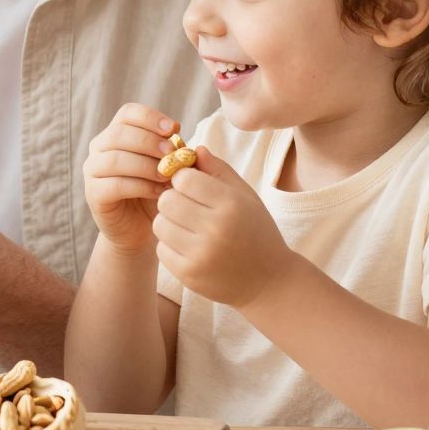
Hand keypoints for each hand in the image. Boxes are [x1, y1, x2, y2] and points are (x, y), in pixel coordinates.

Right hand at [84, 102, 182, 256]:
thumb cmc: (156, 191)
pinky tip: (158, 192)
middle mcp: (99, 148)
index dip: (150, 117)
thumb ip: (174, 149)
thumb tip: (176, 130)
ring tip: (167, 175)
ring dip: (145, 165)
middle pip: (119, 133)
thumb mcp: (169, 167)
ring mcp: (92, 171)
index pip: (127, 113)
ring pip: (115, 159)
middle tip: (172, 153)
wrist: (141, 228)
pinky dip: (140, 186)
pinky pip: (114, 185)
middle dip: (149, 141)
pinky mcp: (93, 194)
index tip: (173, 128)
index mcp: (116, 133)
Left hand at [153, 148, 296, 310]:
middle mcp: (215, 229)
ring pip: (159, 223)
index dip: (183, 179)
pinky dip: (171, 246)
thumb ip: (218, 169)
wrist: (268, 282)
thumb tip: (192, 147)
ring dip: (169, 222)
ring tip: (187, 226)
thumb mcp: (244, 195)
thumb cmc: (255, 231)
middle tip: (187, 206)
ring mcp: (201, 254)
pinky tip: (189, 247)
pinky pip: (161, 249)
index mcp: (231, 204)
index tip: (192, 186)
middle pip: (166, 200)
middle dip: (173, 199)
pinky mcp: (189, 274)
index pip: (184, 178)